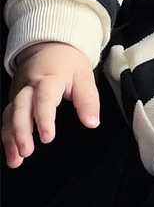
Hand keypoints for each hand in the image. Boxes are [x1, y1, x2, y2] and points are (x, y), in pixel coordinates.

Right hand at [2, 42, 99, 167]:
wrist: (49, 47)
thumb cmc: (67, 63)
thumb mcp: (84, 75)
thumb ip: (88, 100)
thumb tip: (92, 122)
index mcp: (49, 78)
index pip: (44, 99)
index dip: (44, 118)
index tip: (48, 137)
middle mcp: (29, 86)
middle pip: (20, 108)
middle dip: (21, 132)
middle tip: (28, 151)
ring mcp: (19, 93)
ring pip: (9, 116)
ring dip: (10, 138)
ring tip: (17, 160)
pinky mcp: (14, 100)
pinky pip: (7, 119)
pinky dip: (7, 136)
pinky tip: (12, 153)